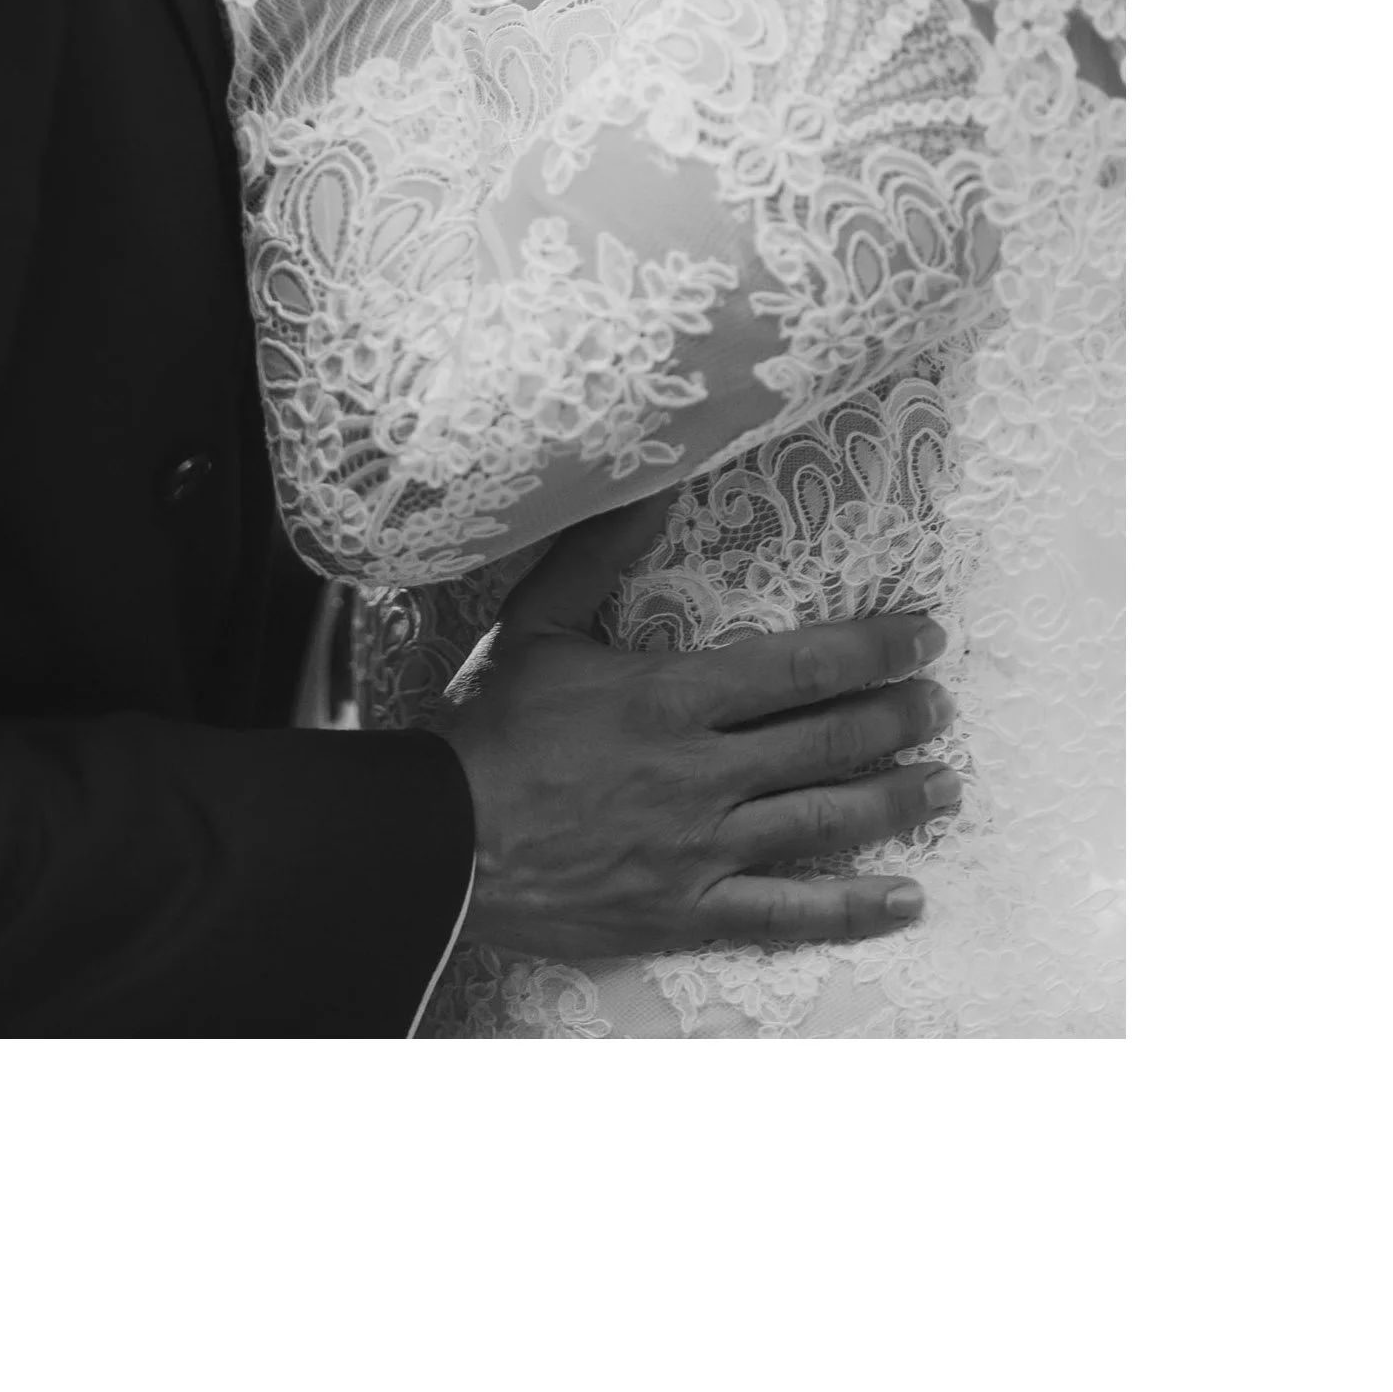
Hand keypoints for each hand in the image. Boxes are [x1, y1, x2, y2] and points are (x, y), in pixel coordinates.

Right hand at [435, 510, 957, 960]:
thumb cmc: (495, 730)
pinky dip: (853, 908)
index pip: (801, 666)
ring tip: (945, 784)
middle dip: (897, 717)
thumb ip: (598, 552)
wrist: (447, 842)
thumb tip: (647, 479)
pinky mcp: (690, 909)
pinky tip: (906, 899)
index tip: (924, 636)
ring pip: (823, 820)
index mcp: (674, 696)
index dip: (873, 648)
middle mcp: (703, 771)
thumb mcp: (539, 624)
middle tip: (943, 703)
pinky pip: (787, 912)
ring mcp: (701, 846)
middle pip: (828, 739)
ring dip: (895, 800)